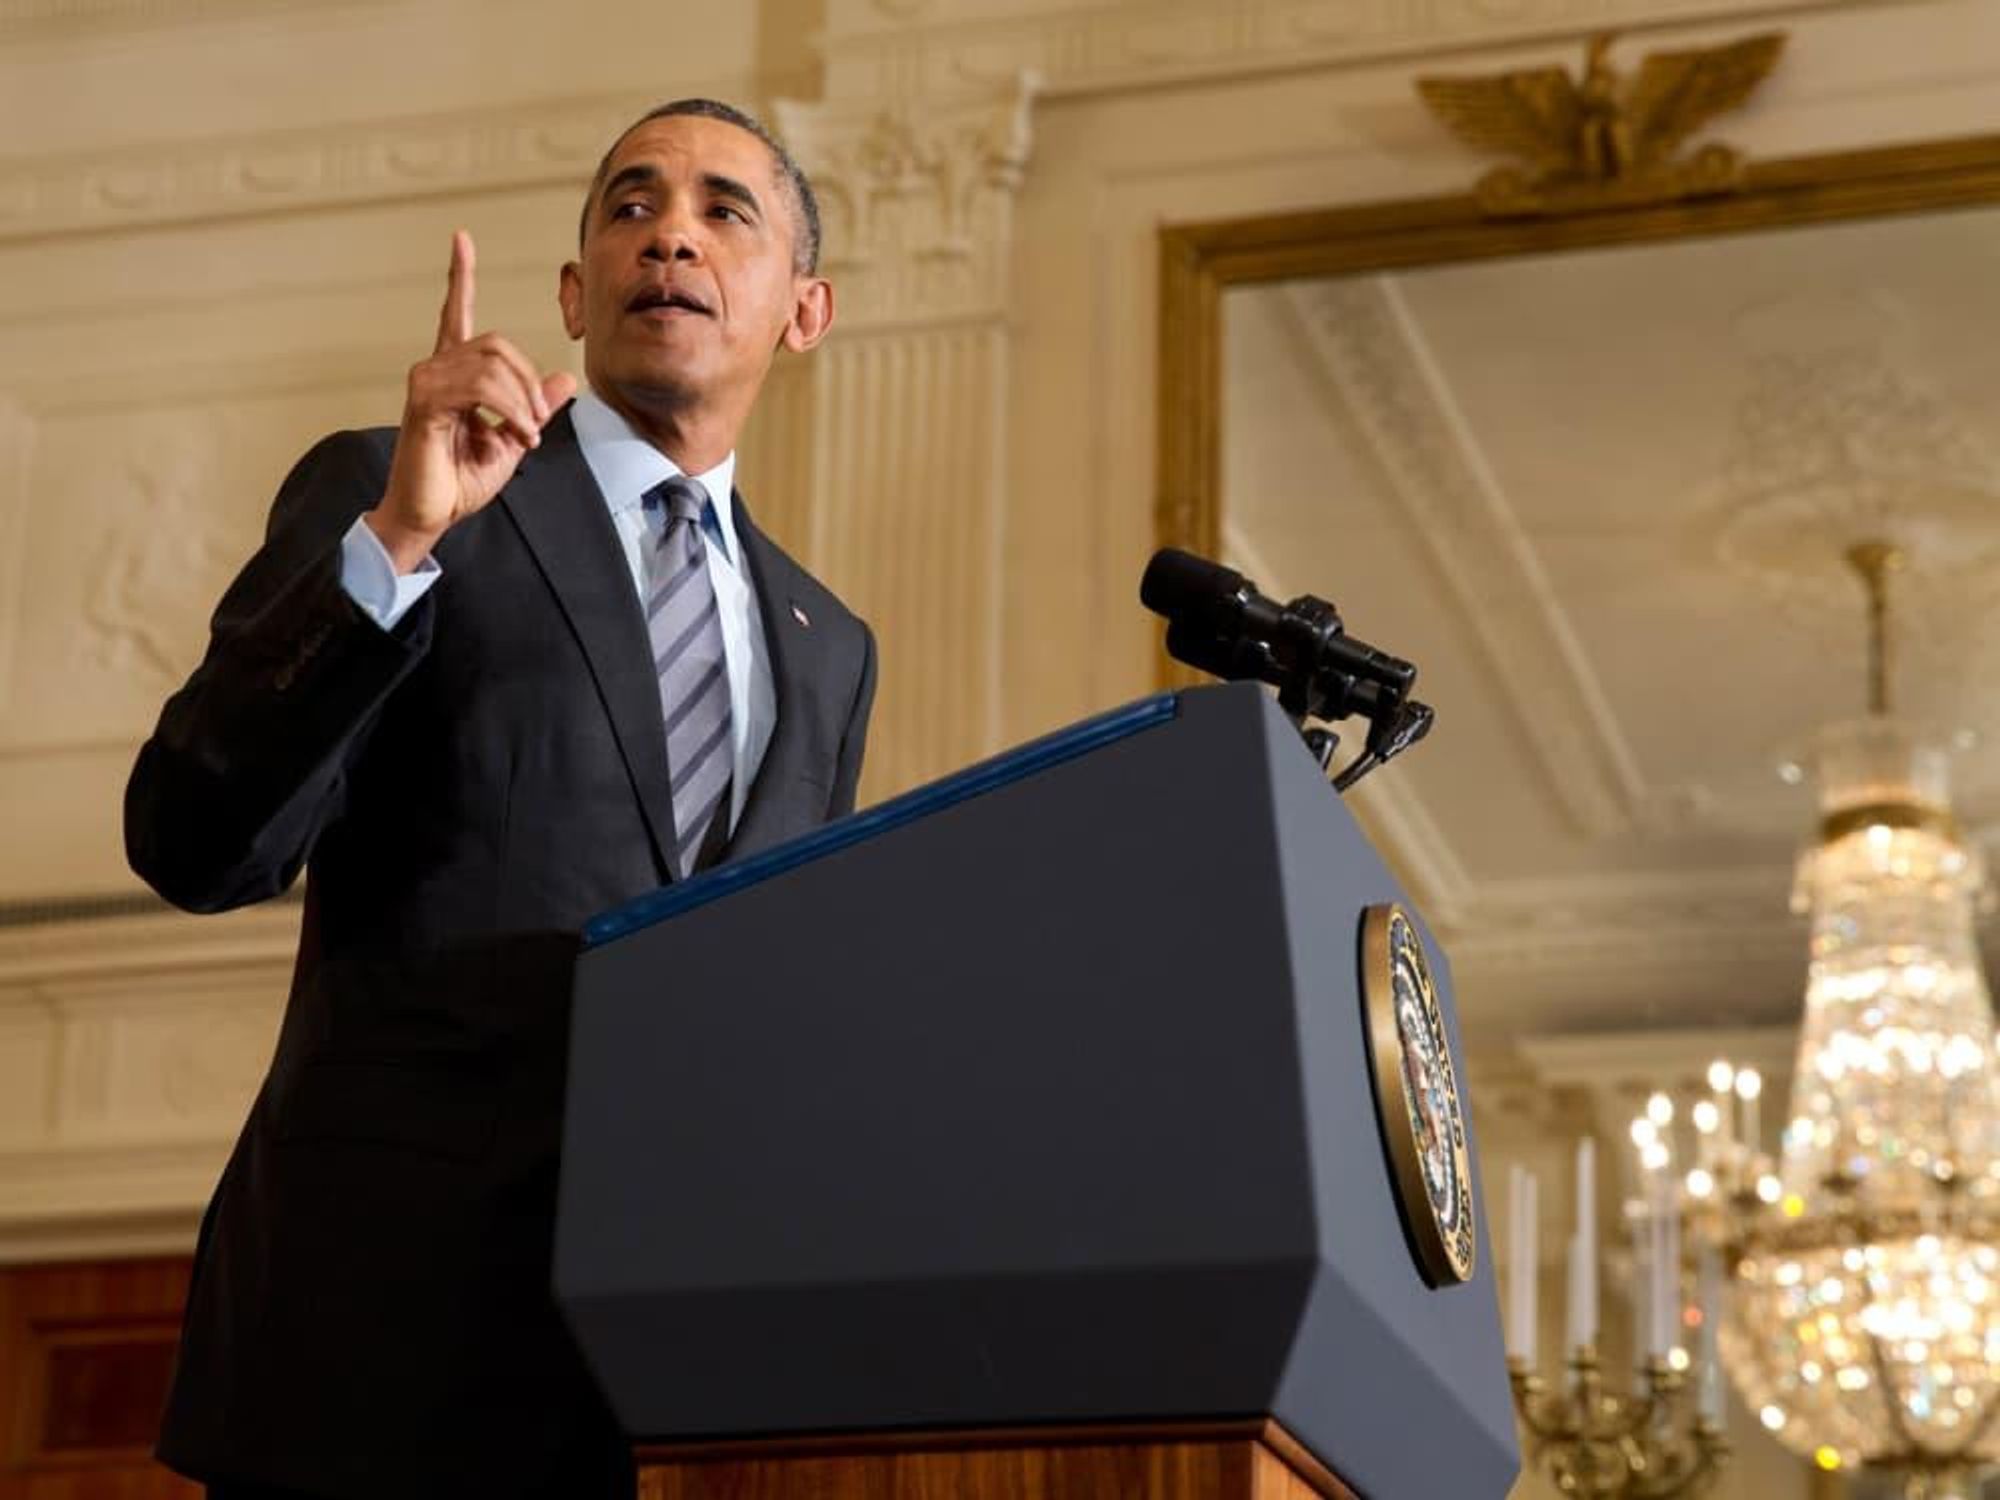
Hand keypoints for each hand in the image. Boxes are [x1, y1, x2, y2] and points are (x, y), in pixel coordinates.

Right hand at [368, 232, 578, 571]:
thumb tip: (565, 378)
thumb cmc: (461, 481)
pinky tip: (517, 436)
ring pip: (492, 366)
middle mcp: (435, 368)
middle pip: (496, 344)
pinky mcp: (425, 402)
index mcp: (454, 373)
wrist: (430, 514)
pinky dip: (511, 412)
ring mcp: (426, 382)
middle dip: (529, 382)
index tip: (461, 238)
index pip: (456, 313)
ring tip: (526, 436)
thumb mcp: (512, 440)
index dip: (460, 276)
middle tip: (536, 424)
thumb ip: (535, 407)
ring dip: (523, 404)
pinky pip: (480, 389)